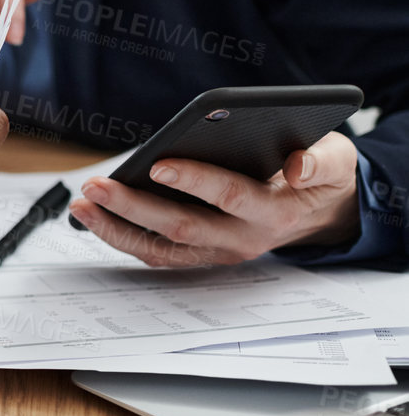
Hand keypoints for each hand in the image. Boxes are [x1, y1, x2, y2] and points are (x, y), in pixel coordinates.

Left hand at [67, 132, 361, 266]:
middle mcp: (243, 238)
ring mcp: (219, 251)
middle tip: (96, 185)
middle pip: (181, 227)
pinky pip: (156, 253)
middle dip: (134, 206)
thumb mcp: (335, 161)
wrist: (324, 213)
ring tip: (81, 204)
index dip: (195, 180)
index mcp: (274, 210)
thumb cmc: (319, 176)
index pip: (230, 195)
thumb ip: (321, 160)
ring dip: (116, 228)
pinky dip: (122, 236)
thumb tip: (297, 165)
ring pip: (161, 248)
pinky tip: (94, 216)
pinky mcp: (201, 254)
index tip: (158, 163)